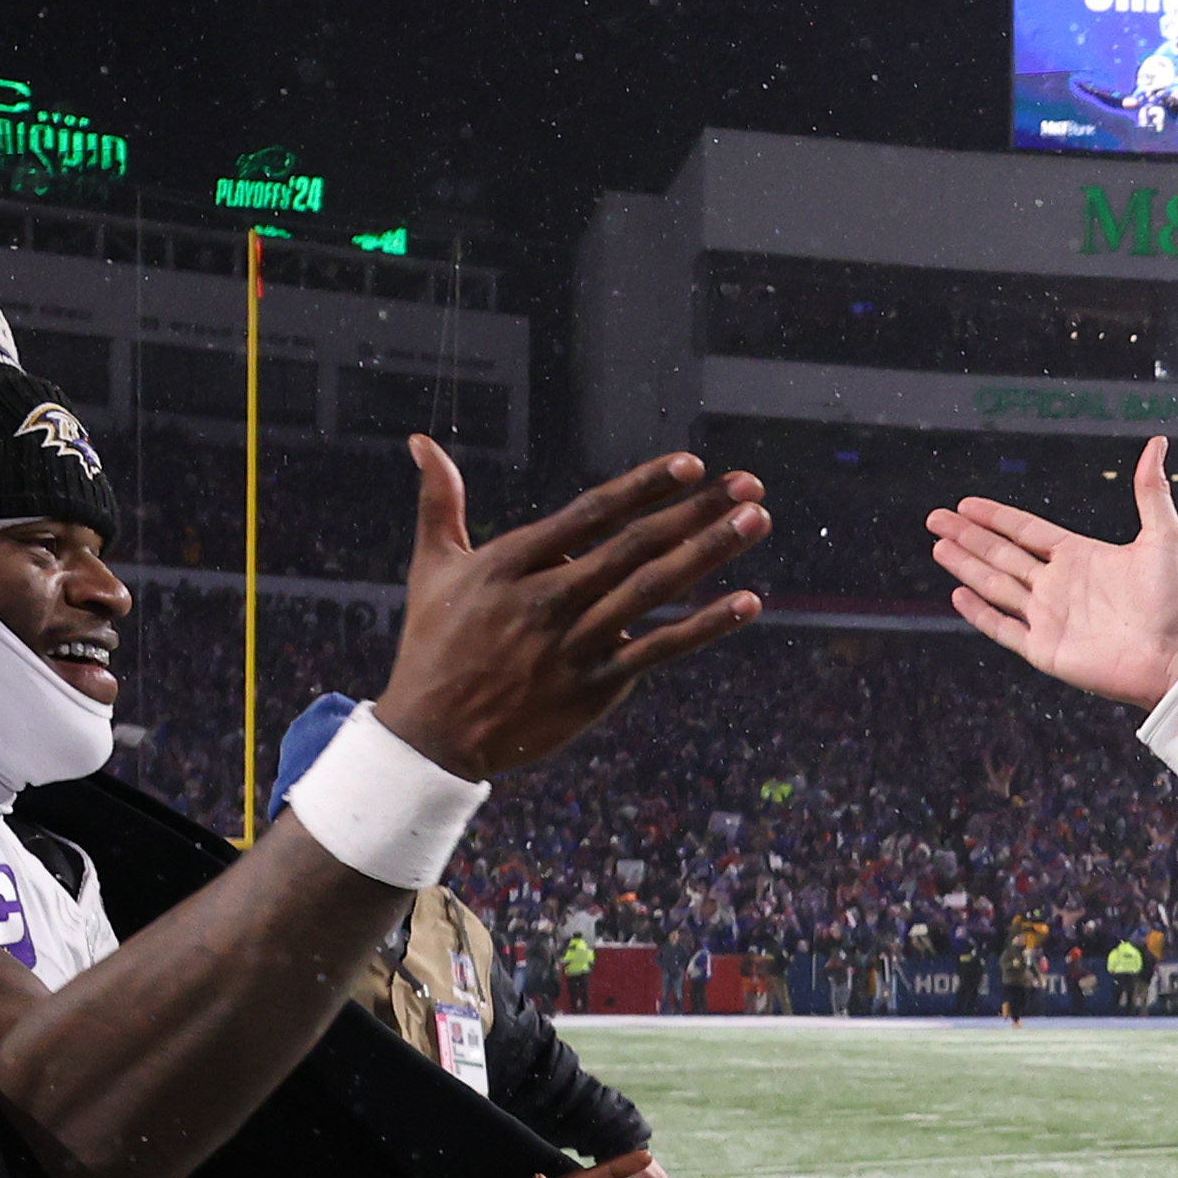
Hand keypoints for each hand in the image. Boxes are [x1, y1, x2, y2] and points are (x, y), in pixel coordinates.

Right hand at [374, 442, 771, 778]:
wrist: (432, 736)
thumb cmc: (433, 645)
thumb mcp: (431, 567)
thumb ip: (438, 502)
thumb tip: (421, 442)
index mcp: (513, 563)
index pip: (591, 513)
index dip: (644, 487)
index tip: (691, 464)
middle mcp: (549, 599)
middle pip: (635, 546)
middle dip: (697, 511)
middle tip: (749, 485)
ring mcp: (574, 645)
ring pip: (653, 590)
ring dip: (710, 552)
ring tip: (756, 521)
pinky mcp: (593, 688)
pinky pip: (659, 651)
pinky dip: (705, 627)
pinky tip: (747, 603)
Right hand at [926, 437, 1177, 709]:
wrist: (1175, 657)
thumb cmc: (1175, 601)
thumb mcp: (1164, 536)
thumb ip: (1151, 491)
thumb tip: (1158, 443)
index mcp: (1079, 556)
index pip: (1025, 530)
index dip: (995, 516)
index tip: (967, 504)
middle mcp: (1058, 585)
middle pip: (1001, 553)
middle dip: (967, 536)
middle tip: (936, 518)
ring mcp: (1048, 618)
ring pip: (995, 585)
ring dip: (966, 565)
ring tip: (938, 546)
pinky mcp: (1044, 649)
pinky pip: (1003, 628)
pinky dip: (979, 612)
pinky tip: (959, 594)